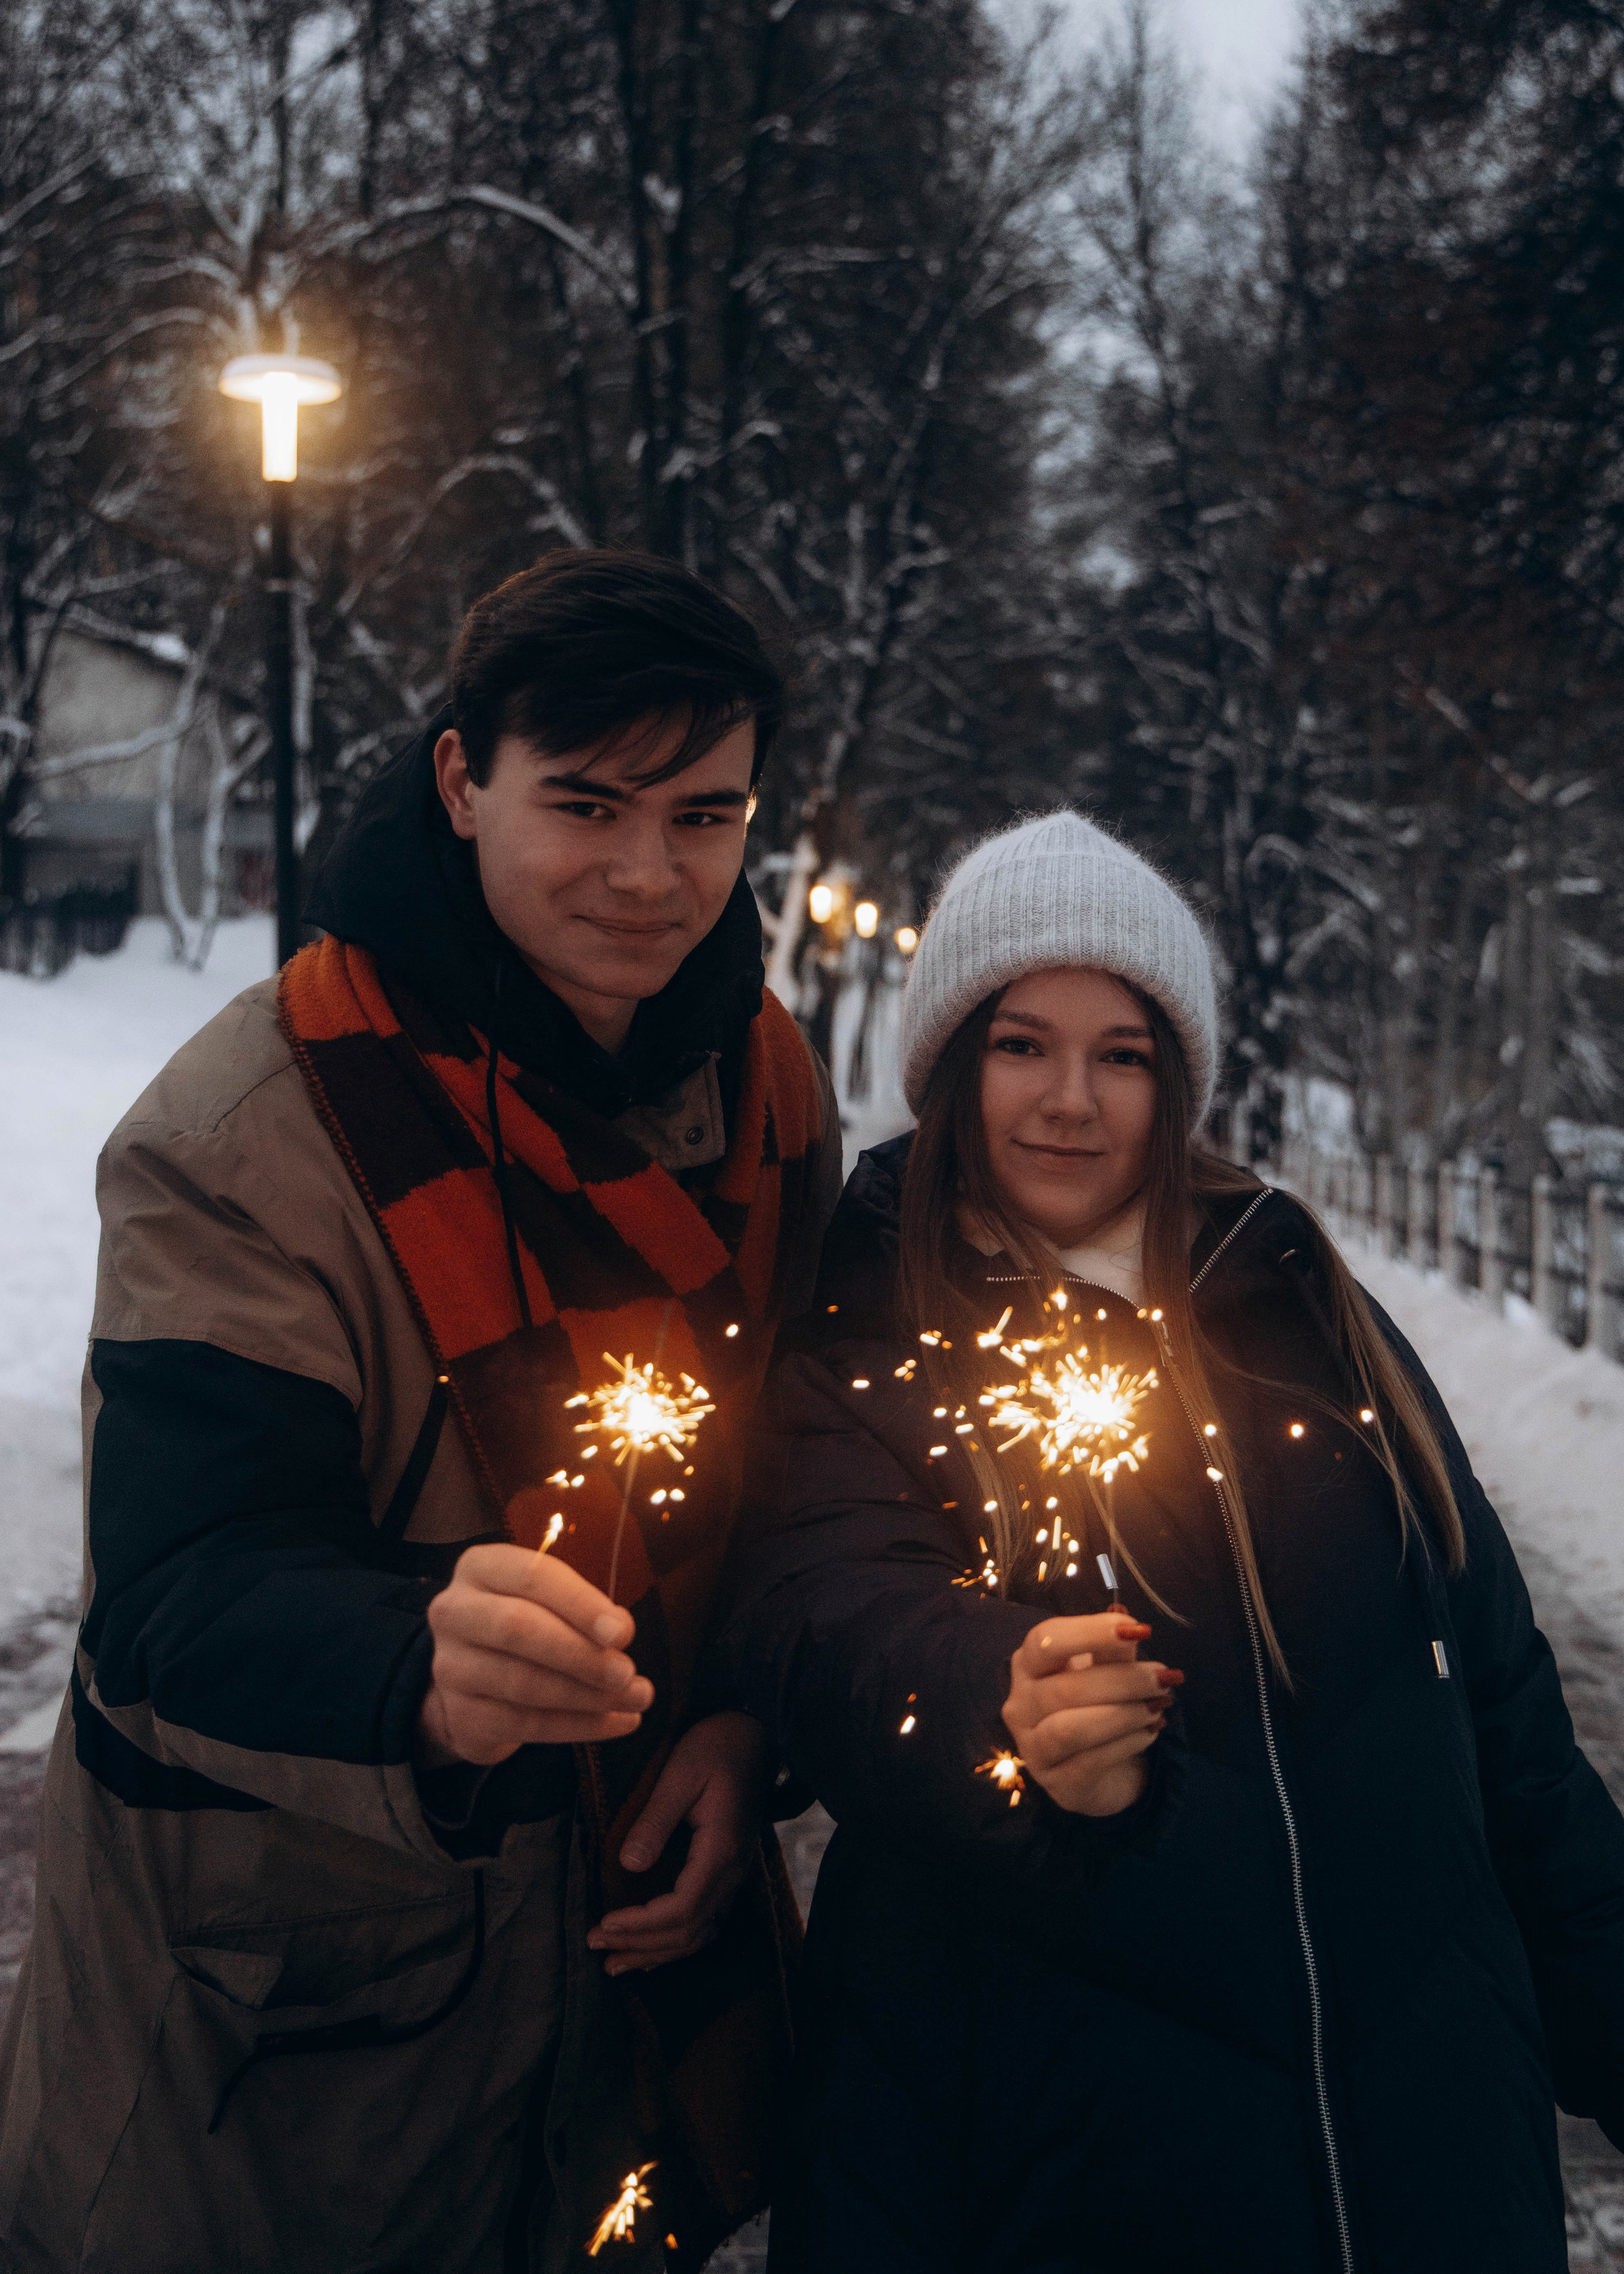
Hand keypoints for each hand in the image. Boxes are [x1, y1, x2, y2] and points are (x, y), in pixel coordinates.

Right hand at [417, 1544, 652, 1767]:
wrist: (474, 1682)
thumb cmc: (526, 1625)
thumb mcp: (550, 1602)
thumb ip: (584, 1608)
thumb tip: (619, 1631)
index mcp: (480, 1567)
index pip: (532, 1577)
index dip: (580, 1604)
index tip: (622, 1632)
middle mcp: (454, 1612)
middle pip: (518, 1628)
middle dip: (580, 1653)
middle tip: (628, 1674)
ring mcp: (450, 1666)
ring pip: (523, 1682)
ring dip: (588, 1696)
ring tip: (635, 1699)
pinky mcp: (459, 1714)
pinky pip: (524, 1723)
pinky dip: (577, 1725)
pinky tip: (616, 1722)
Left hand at [587, 1712, 769, 1974]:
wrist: (753, 1734)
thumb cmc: (715, 1746)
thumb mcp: (680, 1773)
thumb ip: (655, 1820)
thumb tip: (628, 1865)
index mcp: (721, 1849)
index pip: (682, 1908)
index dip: (641, 1924)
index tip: (604, 1924)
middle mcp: (733, 1870)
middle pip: (689, 1930)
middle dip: (640, 1945)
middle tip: (595, 1944)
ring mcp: (735, 1873)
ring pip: (700, 1933)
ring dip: (658, 1953)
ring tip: (616, 1962)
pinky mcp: (729, 1870)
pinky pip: (707, 1921)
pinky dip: (678, 1941)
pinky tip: (653, 1949)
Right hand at [1002, 1611, 1179, 1817]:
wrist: (1104, 1769)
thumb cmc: (1099, 1706)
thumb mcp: (1105, 1671)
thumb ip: (1113, 1651)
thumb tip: (1130, 1624)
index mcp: (1028, 1665)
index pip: (1046, 1640)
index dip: (1090, 1632)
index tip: (1137, 1629)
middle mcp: (1020, 1705)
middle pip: (1066, 1688)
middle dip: (1124, 1681)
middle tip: (1165, 1678)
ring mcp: (1033, 1748)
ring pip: (1071, 1729)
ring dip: (1124, 1715)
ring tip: (1158, 1707)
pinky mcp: (1057, 1785)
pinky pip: (1090, 1762)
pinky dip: (1127, 1744)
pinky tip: (1150, 1733)